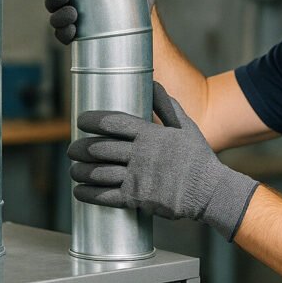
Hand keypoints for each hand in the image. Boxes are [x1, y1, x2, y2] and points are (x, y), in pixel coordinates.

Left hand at [68, 82, 257, 239]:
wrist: (210, 191)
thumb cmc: (198, 158)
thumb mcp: (186, 127)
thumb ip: (167, 105)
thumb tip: (153, 83)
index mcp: (151, 134)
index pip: (113, 122)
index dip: (92, 120)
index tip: (81, 120)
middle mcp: (141, 155)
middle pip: (100, 148)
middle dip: (80, 148)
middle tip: (72, 149)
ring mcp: (138, 178)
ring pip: (98, 172)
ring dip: (80, 171)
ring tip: (73, 169)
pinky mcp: (137, 199)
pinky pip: (105, 196)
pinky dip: (88, 194)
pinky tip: (78, 191)